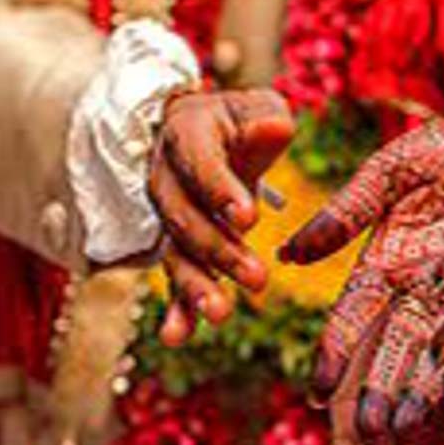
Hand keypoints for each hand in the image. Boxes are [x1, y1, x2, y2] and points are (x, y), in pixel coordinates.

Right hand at [148, 88, 293, 345]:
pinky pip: (174, 276)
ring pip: (175, 252)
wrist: (197, 132)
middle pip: (185, 216)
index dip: (220, 189)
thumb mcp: (255, 107)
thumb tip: (276, 130)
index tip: (250, 218)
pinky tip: (178, 337)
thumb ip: (265, 120)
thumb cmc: (238, 120)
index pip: (199, 161)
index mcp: (186, 133)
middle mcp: (167, 177)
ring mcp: (167, 215)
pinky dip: (176, 308)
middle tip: (258, 278)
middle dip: (220, 249)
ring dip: (195, 286)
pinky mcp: (177, 245)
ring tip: (219, 314)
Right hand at [281, 118, 443, 442]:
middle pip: (401, 358)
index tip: (321, 391)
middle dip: (385, 403)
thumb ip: (351, 208)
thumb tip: (290, 252)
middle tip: (371, 442)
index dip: (339, 352)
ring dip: (442, 412)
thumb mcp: (396, 169)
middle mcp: (430, 299)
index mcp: (390, 268)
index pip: (356, 318)